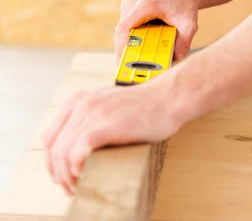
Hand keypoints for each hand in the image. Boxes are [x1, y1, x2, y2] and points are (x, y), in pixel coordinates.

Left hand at [41, 78, 181, 196]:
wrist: (167, 98)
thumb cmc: (143, 105)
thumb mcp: (106, 104)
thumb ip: (88, 119)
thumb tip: (74, 148)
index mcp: (78, 99)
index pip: (50, 137)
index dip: (51, 161)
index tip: (60, 175)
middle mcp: (81, 104)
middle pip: (54, 148)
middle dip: (58, 174)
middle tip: (70, 187)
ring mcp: (93, 113)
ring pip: (63, 153)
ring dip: (67, 177)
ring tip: (79, 186)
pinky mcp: (105, 125)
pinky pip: (77, 152)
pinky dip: (77, 169)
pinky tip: (86, 175)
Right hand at [115, 0, 198, 63]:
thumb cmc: (185, 5)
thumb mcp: (189, 25)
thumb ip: (183, 43)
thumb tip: (176, 61)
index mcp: (146, 4)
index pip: (124, 28)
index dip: (121, 48)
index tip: (125, 64)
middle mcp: (134, 2)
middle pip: (121, 33)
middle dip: (125, 52)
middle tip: (132, 71)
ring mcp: (129, 5)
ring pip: (122, 32)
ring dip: (128, 47)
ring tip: (137, 63)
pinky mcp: (129, 9)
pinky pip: (126, 29)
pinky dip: (131, 41)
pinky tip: (141, 51)